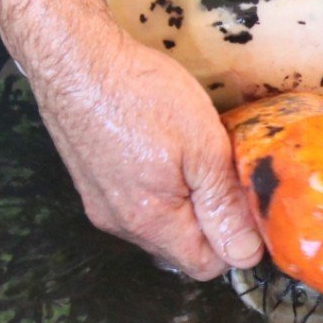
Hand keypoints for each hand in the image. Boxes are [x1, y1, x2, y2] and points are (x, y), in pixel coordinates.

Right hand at [30, 27, 264, 280]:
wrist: (75, 57)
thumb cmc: (139, 94)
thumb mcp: (203, 148)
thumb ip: (224, 207)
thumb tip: (246, 255)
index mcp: (151, 222)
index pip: (206, 265)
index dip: (235, 240)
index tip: (247, 203)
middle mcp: (121, 224)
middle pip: (182, 248)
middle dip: (211, 220)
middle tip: (223, 171)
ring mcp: (101, 204)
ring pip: (161, 224)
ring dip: (186, 201)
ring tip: (193, 156)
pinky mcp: (92, 182)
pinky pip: (137, 202)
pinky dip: (160, 186)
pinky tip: (164, 148)